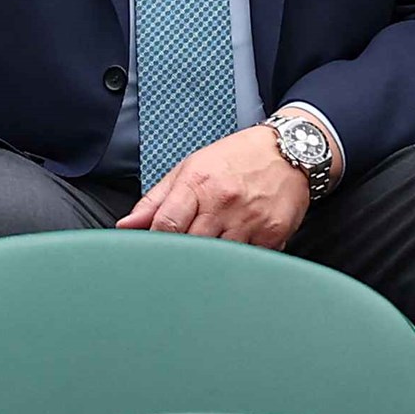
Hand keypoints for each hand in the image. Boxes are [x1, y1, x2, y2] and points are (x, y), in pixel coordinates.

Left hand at [116, 123, 321, 249]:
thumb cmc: (234, 159)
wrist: (288, 151)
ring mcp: (250, 220)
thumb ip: (155, 200)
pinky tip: (235, 250)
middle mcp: (223, 202)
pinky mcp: (273, 235)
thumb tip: (126, 225)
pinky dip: (237, 262)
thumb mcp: (188, 169)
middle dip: (180, 254)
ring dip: (208, 261)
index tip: (150, 252)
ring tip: (207, 252)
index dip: (153, 242)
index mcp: (197, 184)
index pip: (166, 223)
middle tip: (177, 257)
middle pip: (190, 245)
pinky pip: (247, 260)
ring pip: (218, 258)